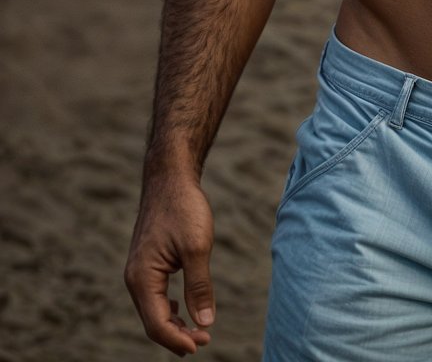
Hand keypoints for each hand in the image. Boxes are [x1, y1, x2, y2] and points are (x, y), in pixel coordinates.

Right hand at [125, 171, 215, 354]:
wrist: (169, 178)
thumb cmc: (183, 208)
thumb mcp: (197, 247)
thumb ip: (200, 286)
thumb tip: (205, 323)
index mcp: (142, 278)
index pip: (157, 324)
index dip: (179, 339)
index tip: (203, 343)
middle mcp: (135, 278)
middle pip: (153, 322)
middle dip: (178, 336)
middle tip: (206, 340)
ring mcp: (139, 271)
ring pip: (153, 311)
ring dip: (174, 324)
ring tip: (198, 331)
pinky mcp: (146, 264)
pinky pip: (154, 296)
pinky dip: (169, 309)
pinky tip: (184, 309)